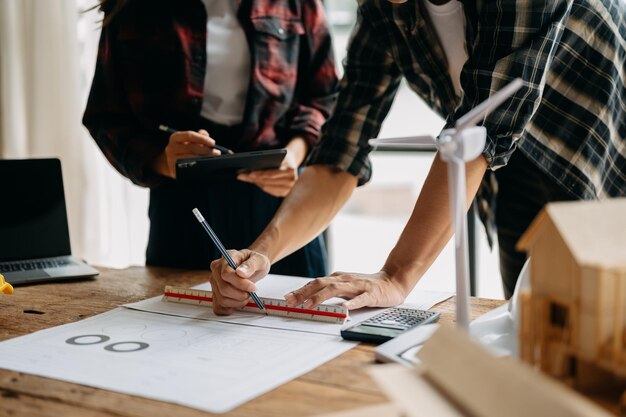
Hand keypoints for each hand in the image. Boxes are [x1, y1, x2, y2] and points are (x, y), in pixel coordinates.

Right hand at [153, 129, 220, 177]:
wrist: (175, 165)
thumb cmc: (187, 150)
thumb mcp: (191, 141)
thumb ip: (199, 136)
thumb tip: (205, 134)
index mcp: (175, 137)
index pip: (189, 135)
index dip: (202, 139)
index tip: (213, 143)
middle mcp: (170, 148)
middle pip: (192, 147)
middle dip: (206, 150)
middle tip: (217, 152)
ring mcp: (171, 160)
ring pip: (191, 158)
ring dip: (205, 158)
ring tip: (214, 159)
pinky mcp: (174, 170)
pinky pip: (190, 168)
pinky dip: (200, 166)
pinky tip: (207, 165)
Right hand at [209, 249, 270, 314]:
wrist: (255, 266)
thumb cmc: (255, 262)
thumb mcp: (259, 260)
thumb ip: (250, 265)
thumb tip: (241, 272)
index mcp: (225, 259)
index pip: (226, 274)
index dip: (240, 283)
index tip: (253, 287)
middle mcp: (216, 270)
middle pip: (223, 289)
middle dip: (240, 295)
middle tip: (251, 293)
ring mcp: (214, 283)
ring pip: (222, 300)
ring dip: (238, 302)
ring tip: (247, 296)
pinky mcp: (216, 294)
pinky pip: (218, 307)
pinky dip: (230, 308)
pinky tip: (239, 302)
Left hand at [236, 149, 299, 196]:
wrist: (295, 164)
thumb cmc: (285, 158)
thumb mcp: (280, 155)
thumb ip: (270, 161)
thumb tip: (252, 168)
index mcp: (291, 171)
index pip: (272, 174)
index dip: (259, 174)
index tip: (249, 173)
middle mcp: (292, 182)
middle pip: (267, 181)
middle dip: (253, 178)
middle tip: (240, 175)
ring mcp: (289, 190)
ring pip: (267, 187)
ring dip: (254, 182)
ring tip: (243, 177)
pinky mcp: (285, 194)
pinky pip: (270, 191)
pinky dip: (260, 185)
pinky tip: (252, 181)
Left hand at [284, 271, 407, 310]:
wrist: (392, 281)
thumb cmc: (367, 286)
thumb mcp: (345, 287)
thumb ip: (329, 291)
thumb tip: (308, 299)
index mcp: (338, 278)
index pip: (315, 283)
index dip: (300, 290)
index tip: (287, 298)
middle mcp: (345, 280)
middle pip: (321, 284)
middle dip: (304, 293)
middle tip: (292, 302)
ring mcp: (358, 286)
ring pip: (336, 289)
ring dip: (321, 297)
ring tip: (309, 305)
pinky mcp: (371, 293)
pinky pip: (360, 298)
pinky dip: (352, 303)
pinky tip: (345, 308)